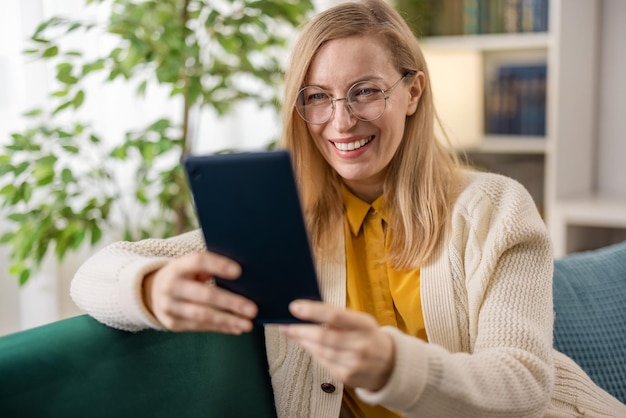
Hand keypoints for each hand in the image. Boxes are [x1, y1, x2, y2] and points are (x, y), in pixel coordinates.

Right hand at [142, 252, 257, 333]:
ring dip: (228, 320)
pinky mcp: (172, 323)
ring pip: (203, 315)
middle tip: (253, 309)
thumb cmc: (185, 275)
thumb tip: (243, 278)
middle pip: (204, 295)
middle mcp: (170, 286)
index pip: (198, 262)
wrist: (151, 291)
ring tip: (248, 324)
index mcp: (177, 266)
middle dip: (231, 302)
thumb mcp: (190, 266)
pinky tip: (236, 328)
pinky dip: (220, 327)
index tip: (239, 271)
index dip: (218, 265)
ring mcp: (169, 307)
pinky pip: (200, 327)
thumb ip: (210, 268)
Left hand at [279, 300, 394, 390]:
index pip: (335, 315)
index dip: (313, 311)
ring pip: (320, 351)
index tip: (294, 307)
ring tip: (291, 333)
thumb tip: (309, 308)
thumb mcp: (361, 321)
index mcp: (364, 325)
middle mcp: (360, 344)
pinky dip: (312, 352)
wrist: (389, 365)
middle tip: (284, 325)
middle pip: (323, 337)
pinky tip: (307, 345)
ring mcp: (354, 363)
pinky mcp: (346, 377)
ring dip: (302, 341)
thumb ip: (338, 316)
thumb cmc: (369, 337)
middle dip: (300, 331)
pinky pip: (322, 362)